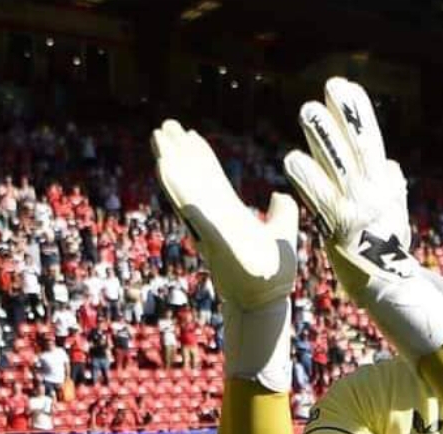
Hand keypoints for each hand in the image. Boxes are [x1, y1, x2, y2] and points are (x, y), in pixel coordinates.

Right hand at [151, 121, 296, 390]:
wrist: (268, 299)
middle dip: (181, 152)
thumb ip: (282, 211)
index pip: (213, 179)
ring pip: (185, 186)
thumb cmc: (275, 273)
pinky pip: (188, 206)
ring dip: (171, 160)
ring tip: (158, 134)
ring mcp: (209, 224)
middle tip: (166, 125)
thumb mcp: (283, 232)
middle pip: (194, 177)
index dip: (201, 157)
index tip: (191, 134)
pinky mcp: (209, 234)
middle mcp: (215, 217)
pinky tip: (163, 163)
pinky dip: (175, 185)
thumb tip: (279, 193)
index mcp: (231, 214)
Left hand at [283, 78, 442, 359]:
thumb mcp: (395, 217)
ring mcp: (359, 210)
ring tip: (306, 110)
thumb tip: (391, 165)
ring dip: (323, 137)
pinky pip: (321, 199)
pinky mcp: (342, 229)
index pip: (372, 143)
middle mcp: (375, 194)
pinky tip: (291, 158)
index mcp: (385, 188)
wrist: (391, 292)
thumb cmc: (388, 256)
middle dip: (345, 115)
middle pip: (358, 147)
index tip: (347, 87)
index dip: (360, 114)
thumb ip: (391, 189)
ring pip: (339, 166)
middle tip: (330, 86)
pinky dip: (306, 178)